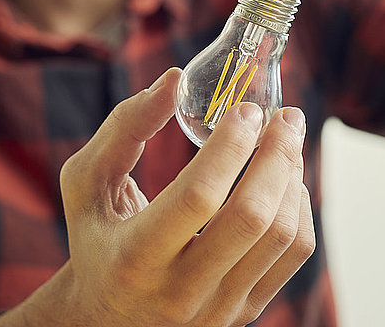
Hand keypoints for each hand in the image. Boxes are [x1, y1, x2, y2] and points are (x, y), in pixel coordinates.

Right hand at [50, 68, 313, 326]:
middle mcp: (179, 291)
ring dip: (293, 177)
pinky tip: (286, 180)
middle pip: (252, 218)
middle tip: (286, 116)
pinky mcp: (244, 312)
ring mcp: (217, 309)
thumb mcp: (86, 182)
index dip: (230, 146)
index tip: (246, 109)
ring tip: (288, 140)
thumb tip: (175, 81)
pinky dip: (298, 209)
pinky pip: (293, 257)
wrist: (106, 316)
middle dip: (277, 156)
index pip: (198, 197)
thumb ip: (125, 127)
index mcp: (135, 257)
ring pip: (281, 237)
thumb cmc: (96, 235)